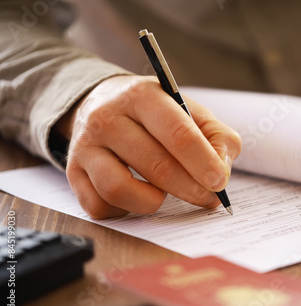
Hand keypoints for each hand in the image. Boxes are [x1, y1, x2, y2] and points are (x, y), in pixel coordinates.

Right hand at [55, 75, 240, 218]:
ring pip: (119, 189)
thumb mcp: (188, 110)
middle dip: (190, 188)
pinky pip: (100, 205)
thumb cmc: (154, 113)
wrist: (101, 104)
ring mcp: (86, 146)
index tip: (220, 183)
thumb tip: (222, 171)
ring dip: (152, 201)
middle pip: (155, 165)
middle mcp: (108, 118)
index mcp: (143, 96)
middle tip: (208, 198)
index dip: (203, 162)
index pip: (178, 133)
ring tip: (165, 194)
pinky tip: (138, 197)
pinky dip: (125, 210)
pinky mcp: (73, 172)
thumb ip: (216, 136)